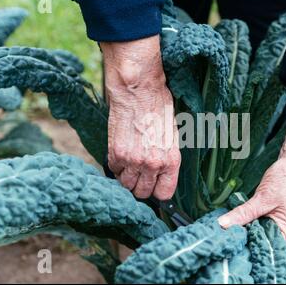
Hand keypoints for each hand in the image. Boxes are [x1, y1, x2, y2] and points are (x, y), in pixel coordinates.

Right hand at [102, 36, 180, 199]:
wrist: (139, 90)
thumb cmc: (159, 107)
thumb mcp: (172, 134)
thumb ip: (166, 158)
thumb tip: (160, 173)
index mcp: (170, 160)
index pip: (164, 194)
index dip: (158, 191)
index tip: (154, 186)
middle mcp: (152, 164)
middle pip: (142, 192)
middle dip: (141, 186)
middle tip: (140, 174)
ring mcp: (132, 160)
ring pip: (125, 184)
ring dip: (127, 177)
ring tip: (130, 162)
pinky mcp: (115, 152)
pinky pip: (113, 169)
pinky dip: (116, 164)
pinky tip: (122, 151)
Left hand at [218, 86, 285, 245]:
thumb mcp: (263, 197)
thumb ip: (244, 214)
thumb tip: (223, 225)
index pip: (262, 246)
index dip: (244, 243)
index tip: (225, 239)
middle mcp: (284, 233)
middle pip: (256, 241)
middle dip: (240, 236)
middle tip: (218, 233)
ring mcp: (277, 225)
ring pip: (253, 232)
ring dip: (239, 228)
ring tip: (219, 227)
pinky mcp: (271, 216)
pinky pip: (253, 223)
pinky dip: (241, 221)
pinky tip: (227, 221)